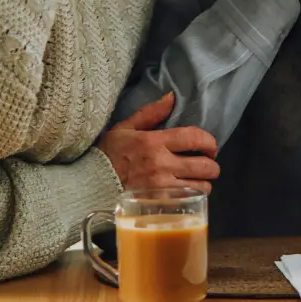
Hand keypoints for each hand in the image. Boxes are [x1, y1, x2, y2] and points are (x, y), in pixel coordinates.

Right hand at [95, 93, 219, 193]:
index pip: (195, 138)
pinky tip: (186, 194)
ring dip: (204, 183)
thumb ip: (151, 113)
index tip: (210, 146)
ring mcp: (161, 187)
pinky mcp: (159, 205)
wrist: (89, 186)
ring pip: (201, 186)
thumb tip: (171, 97)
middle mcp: (161, 164)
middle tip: (207, 165)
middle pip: (204, 165)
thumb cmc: (107, 156)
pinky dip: (192, 198)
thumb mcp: (125, 128)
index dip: (209, 142)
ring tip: (197, 181)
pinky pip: (188, 202)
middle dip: (212, 165)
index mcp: (154, 142)